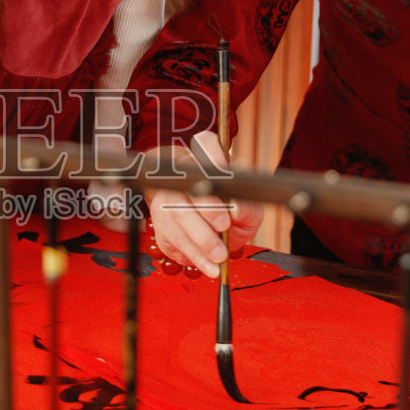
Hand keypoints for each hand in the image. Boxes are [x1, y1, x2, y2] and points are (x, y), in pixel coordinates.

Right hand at [143, 132, 263, 278]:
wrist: (213, 229)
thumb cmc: (234, 213)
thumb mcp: (250, 209)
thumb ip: (249, 207)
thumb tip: (235, 207)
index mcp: (209, 161)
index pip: (205, 144)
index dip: (212, 156)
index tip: (222, 178)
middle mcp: (183, 175)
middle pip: (186, 190)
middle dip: (205, 217)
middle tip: (223, 238)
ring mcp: (167, 197)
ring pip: (174, 216)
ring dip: (198, 243)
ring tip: (218, 260)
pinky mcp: (159, 221)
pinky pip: (170, 238)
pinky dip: (191, 256)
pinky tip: (207, 266)